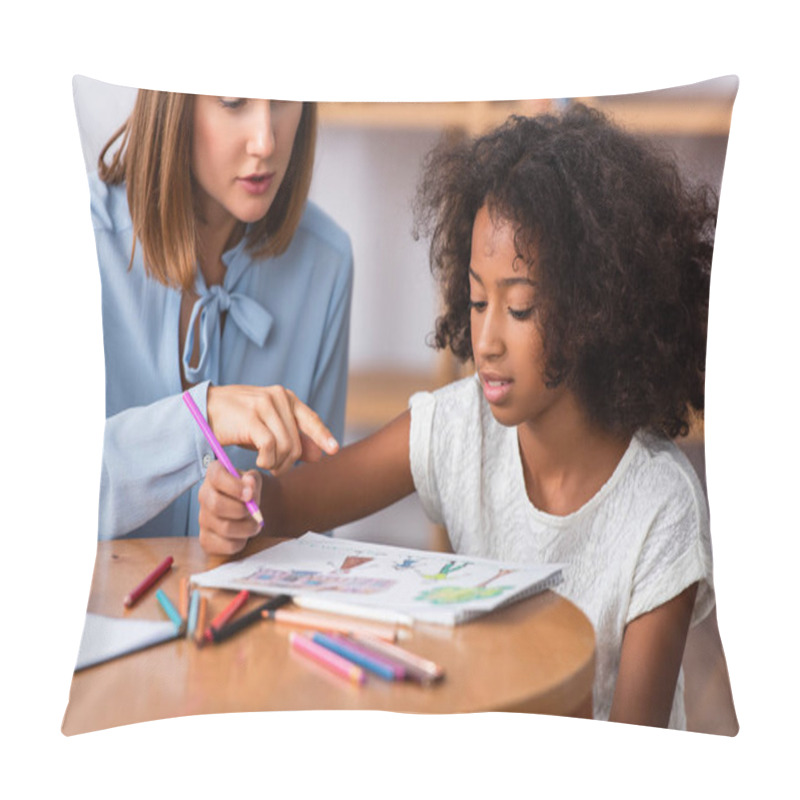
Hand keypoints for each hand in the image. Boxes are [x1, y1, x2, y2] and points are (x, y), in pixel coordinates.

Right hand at [198, 461, 263, 554]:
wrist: (250, 509)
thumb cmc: (250, 491)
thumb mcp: (255, 480)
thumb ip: (253, 479)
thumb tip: (249, 482)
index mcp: (214, 474)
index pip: (216, 476)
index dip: (234, 486)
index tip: (250, 495)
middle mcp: (204, 495)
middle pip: (216, 505)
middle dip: (241, 510)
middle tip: (255, 511)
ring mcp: (203, 518)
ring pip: (224, 527)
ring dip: (247, 527)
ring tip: (255, 524)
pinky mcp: (206, 539)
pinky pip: (226, 545)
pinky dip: (241, 542)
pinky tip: (244, 535)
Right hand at [206, 384, 338, 473]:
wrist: (204, 410)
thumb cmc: (238, 421)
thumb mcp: (268, 429)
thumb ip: (293, 439)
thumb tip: (319, 455)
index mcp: (285, 397)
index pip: (310, 419)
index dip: (323, 435)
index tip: (334, 450)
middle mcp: (278, 397)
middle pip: (296, 442)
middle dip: (288, 462)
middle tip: (276, 471)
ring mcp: (264, 405)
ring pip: (285, 446)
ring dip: (277, 464)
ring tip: (267, 467)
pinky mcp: (251, 417)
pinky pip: (269, 446)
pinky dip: (267, 460)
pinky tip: (259, 462)